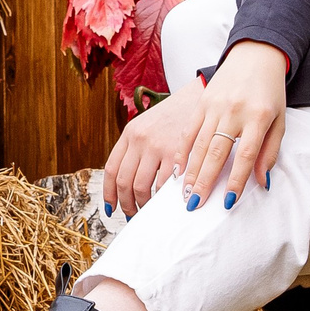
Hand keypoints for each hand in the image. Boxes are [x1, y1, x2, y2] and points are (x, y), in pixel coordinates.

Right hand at [96, 40, 288, 216]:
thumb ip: (270, 152)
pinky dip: (183, 151)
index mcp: (258, 117)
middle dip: (204, 181)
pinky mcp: (202, 102)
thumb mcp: (279, 121)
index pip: (246, 155)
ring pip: (199, 143)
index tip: (227, 202)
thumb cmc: (270, 92)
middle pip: (216, 152)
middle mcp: (234, 111)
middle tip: (195, 204)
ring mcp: (215, 105)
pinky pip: (189, 130)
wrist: (255, 55)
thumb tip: (262, 182)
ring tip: (185, 193)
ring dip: (191, 171)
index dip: (236, 180)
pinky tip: (178, 169)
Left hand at [99, 79, 207, 218]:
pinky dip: (163, 199)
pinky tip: (166, 203)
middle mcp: (139, 140)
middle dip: (126, 204)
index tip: (111, 207)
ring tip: (149, 211)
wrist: (200, 96)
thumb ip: (137, 147)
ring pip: (141, 187)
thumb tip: (129, 180)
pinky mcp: (177, 152)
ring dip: (143, 205)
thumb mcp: (149, 124)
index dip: (109, 193)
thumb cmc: (177, 114)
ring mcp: (157, 146)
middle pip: (124, 182)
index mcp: (130, 133)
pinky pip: (164, 185)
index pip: (111, 169)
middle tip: (132, 214)